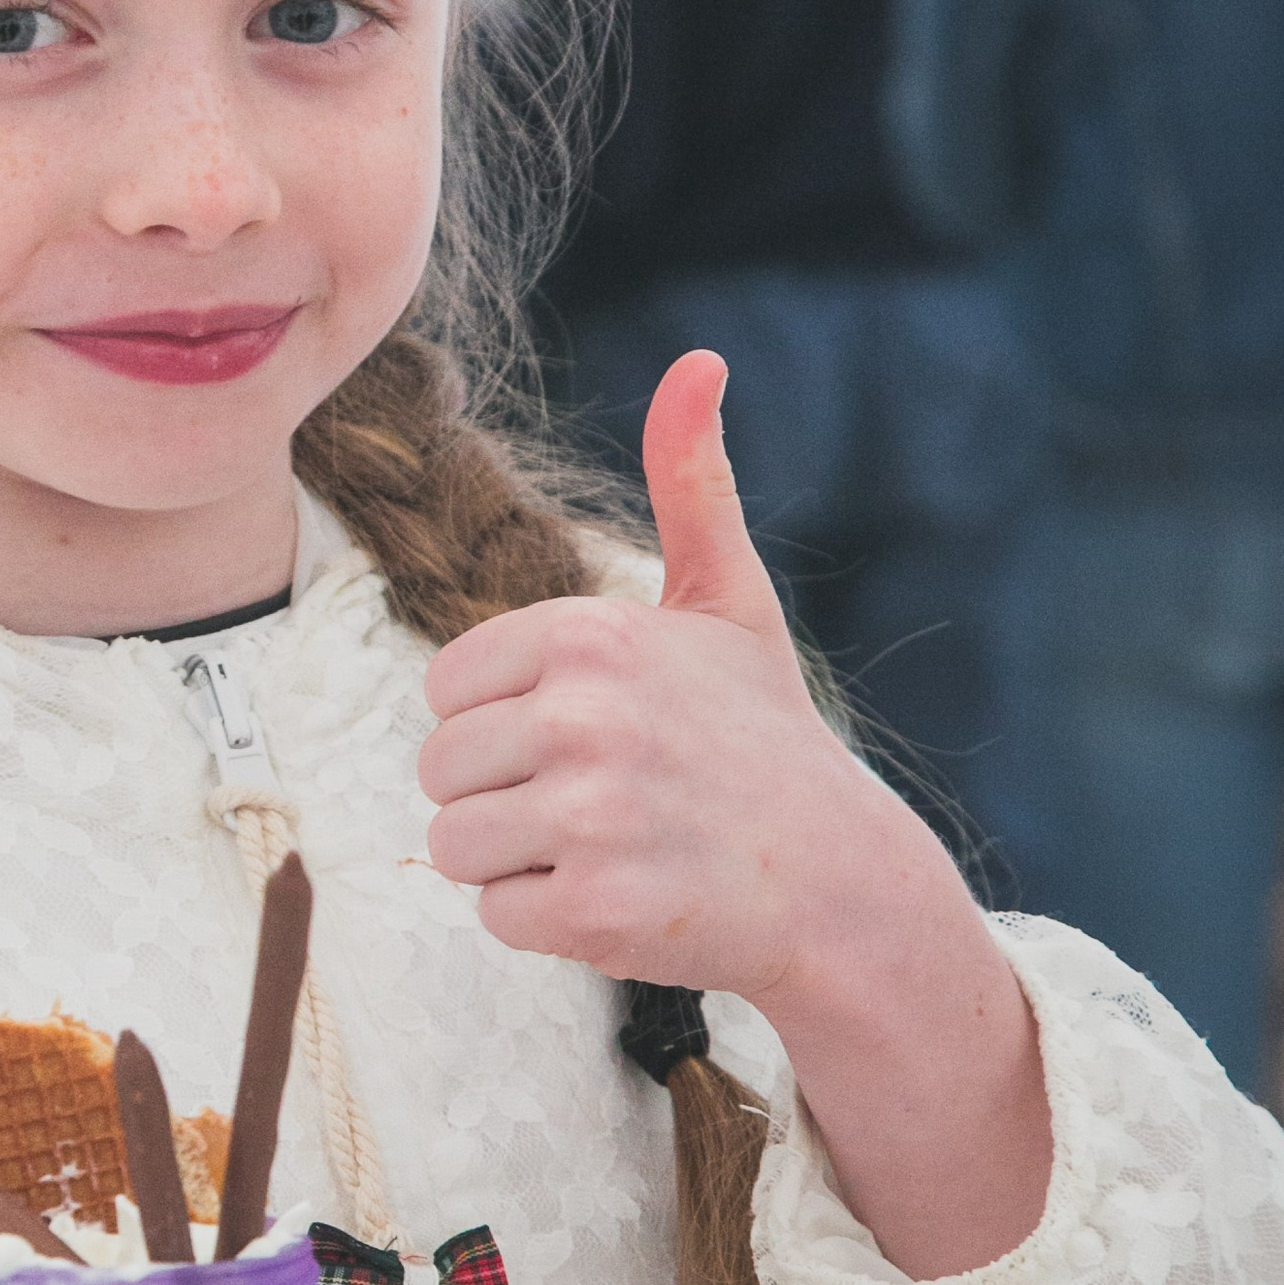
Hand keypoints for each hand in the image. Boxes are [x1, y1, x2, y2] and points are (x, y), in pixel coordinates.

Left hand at [419, 350, 895, 1004]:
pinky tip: (625, 897)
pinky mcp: (594, 907)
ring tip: (609, 848)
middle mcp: (582, 716)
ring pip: (454, 845)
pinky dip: (548, 922)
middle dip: (508, 797)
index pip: (447, 689)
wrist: (841, 883)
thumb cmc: (763, 741)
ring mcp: (588, 815)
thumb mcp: (727, 602)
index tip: (591, 737)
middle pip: (441, 770)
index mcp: (588, 635)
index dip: (506, 723)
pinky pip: (496, 916)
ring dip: (519, 861)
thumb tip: (697, 362)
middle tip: (608, 803)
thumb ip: (690, 485)